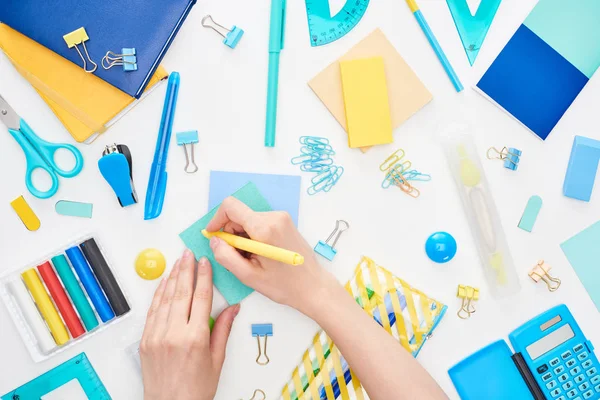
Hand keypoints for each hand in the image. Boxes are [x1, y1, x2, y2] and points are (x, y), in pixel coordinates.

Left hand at [140, 250, 239, 399]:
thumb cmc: (196, 389)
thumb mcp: (216, 360)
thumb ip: (223, 330)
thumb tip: (232, 308)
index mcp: (195, 338)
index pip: (201, 298)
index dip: (204, 277)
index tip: (205, 263)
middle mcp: (174, 334)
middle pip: (181, 293)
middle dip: (186, 270)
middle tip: (188, 254)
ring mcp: (156, 336)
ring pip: (165, 299)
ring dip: (172, 278)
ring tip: (178, 263)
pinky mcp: (145, 341)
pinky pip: (153, 311)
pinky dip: (158, 295)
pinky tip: (164, 284)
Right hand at [205, 197, 338, 317]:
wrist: (313, 286)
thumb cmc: (284, 285)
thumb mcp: (249, 276)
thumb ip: (226, 256)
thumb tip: (215, 240)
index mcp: (264, 228)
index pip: (231, 206)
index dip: (217, 219)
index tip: (214, 235)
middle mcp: (274, 217)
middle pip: (239, 214)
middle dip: (231, 233)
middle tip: (236, 256)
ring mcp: (282, 218)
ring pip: (248, 219)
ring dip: (242, 236)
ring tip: (251, 258)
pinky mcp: (285, 222)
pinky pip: (259, 222)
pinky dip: (253, 235)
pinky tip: (259, 253)